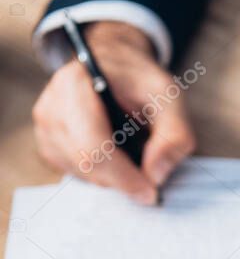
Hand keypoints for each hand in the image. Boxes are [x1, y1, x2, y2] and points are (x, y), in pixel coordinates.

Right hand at [32, 21, 195, 203]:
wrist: (114, 68)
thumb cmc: (140, 81)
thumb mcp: (170, 97)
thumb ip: (174, 135)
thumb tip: (156, 175)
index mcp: (76, 83)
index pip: (93, 145)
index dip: (124, 176)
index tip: (150, 191)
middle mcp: (52, 106)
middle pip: (87, 165)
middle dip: (123, 178)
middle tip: (149, 173)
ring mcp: (45, 127)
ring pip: (83, 175)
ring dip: (114, 175)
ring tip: (131, 148)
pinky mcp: (48, 145)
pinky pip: (77, 175)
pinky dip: (102, 174)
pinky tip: (114, 152)